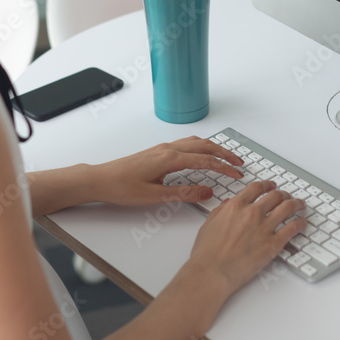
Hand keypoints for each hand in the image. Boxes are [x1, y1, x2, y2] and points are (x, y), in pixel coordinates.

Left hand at [94, 137, 243, 206]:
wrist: (100, 179)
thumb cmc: (121, 188)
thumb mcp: (154, 197)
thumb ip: (183, 194)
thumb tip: (207, 192)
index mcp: (169, 159)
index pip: (205, 160)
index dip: (224, 167)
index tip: (238, 174)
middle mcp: (168, 149)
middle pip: (204, 146)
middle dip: (224, 153)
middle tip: (240, 163)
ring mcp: (162, 148)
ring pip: (195, 142)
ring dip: (213, 148)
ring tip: (226, 157)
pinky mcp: (158, 151)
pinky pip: (186, 144)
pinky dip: (201, 147)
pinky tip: (202, 155)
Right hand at [188, 181, 306, 294]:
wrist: (212, 272)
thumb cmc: (207, 253)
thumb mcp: (209, 224)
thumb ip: (221, 211)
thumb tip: (228, 204)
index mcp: (236, 206)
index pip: (257, 188)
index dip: (267, 184)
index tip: (271, 186)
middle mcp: (252, 213)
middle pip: (275, 195)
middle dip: (283, 194)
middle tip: (287, 196)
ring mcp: (264, 228)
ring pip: (288, 207)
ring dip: (296, 204)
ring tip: (300, 205)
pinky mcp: (273, 244)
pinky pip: (293, 228)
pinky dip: (300, 223)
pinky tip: (302, 223)